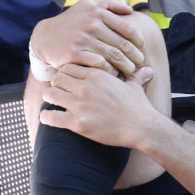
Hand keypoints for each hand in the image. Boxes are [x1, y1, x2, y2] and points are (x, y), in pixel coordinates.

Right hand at [30, 0, 144, 78]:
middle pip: (123, 44)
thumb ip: (109, 3)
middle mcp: (91, 24)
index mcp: (97, 12)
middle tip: (140, 63)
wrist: (45, 37)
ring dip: (127, 66)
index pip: (127, 28)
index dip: (138, 40)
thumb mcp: (88, 5)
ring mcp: (83, 39)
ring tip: (131, 71)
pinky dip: (111, 71)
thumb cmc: (72, 21)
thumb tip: (130, 9)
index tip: (141, 48)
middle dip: (135, 56)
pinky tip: (115, 74)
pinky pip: (100, 65)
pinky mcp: (75, 54)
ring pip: (114, 56)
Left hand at [40, 63, 154, 146]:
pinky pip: (51, 117)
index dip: (66, 73)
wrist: (142, 127)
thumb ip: (136, 76)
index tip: (67, 81)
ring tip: (53, 104)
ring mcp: (80, 105)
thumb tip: (148, 70)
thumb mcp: (135, 87)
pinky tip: (48, 118)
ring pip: (50, 94)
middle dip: (56, 85)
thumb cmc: (139, 107)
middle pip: (57, 78)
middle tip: (59, 93)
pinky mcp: (78, 123)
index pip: (68, 67)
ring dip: (49, 99)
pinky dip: (46, 118)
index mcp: (97, 74)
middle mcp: (85, 87)